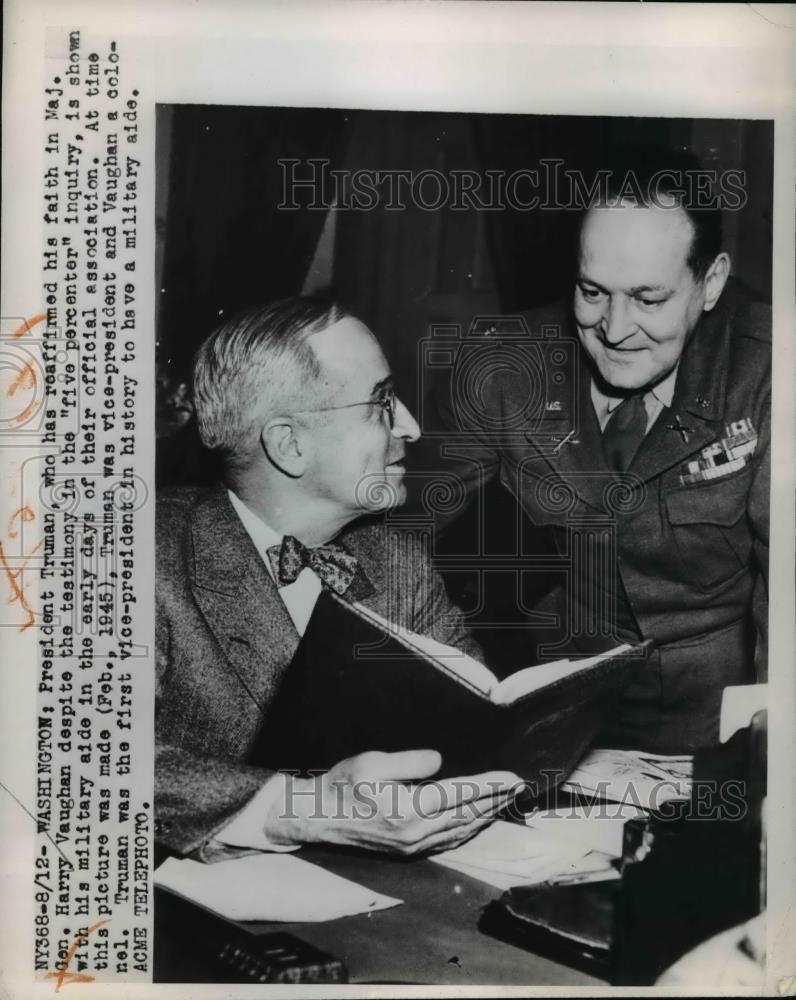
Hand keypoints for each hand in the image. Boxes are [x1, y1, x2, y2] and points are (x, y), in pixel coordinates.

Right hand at [262, 749, 521, 855]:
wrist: (317, 818)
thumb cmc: (341, 786)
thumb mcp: (371, 763)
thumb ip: (409, 762)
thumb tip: (439, 761)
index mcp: (408, 811)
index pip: (459, 795)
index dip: (488, 785)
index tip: (511, 777)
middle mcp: (415, 833)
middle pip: (467, 815)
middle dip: (496, 800)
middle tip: (519, 787)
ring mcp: (413, 846)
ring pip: (461, 830)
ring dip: (487, 815)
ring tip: (507, 800)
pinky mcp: (409, 850)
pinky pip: (449, 840)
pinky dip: (469, 828)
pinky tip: (478, 820)